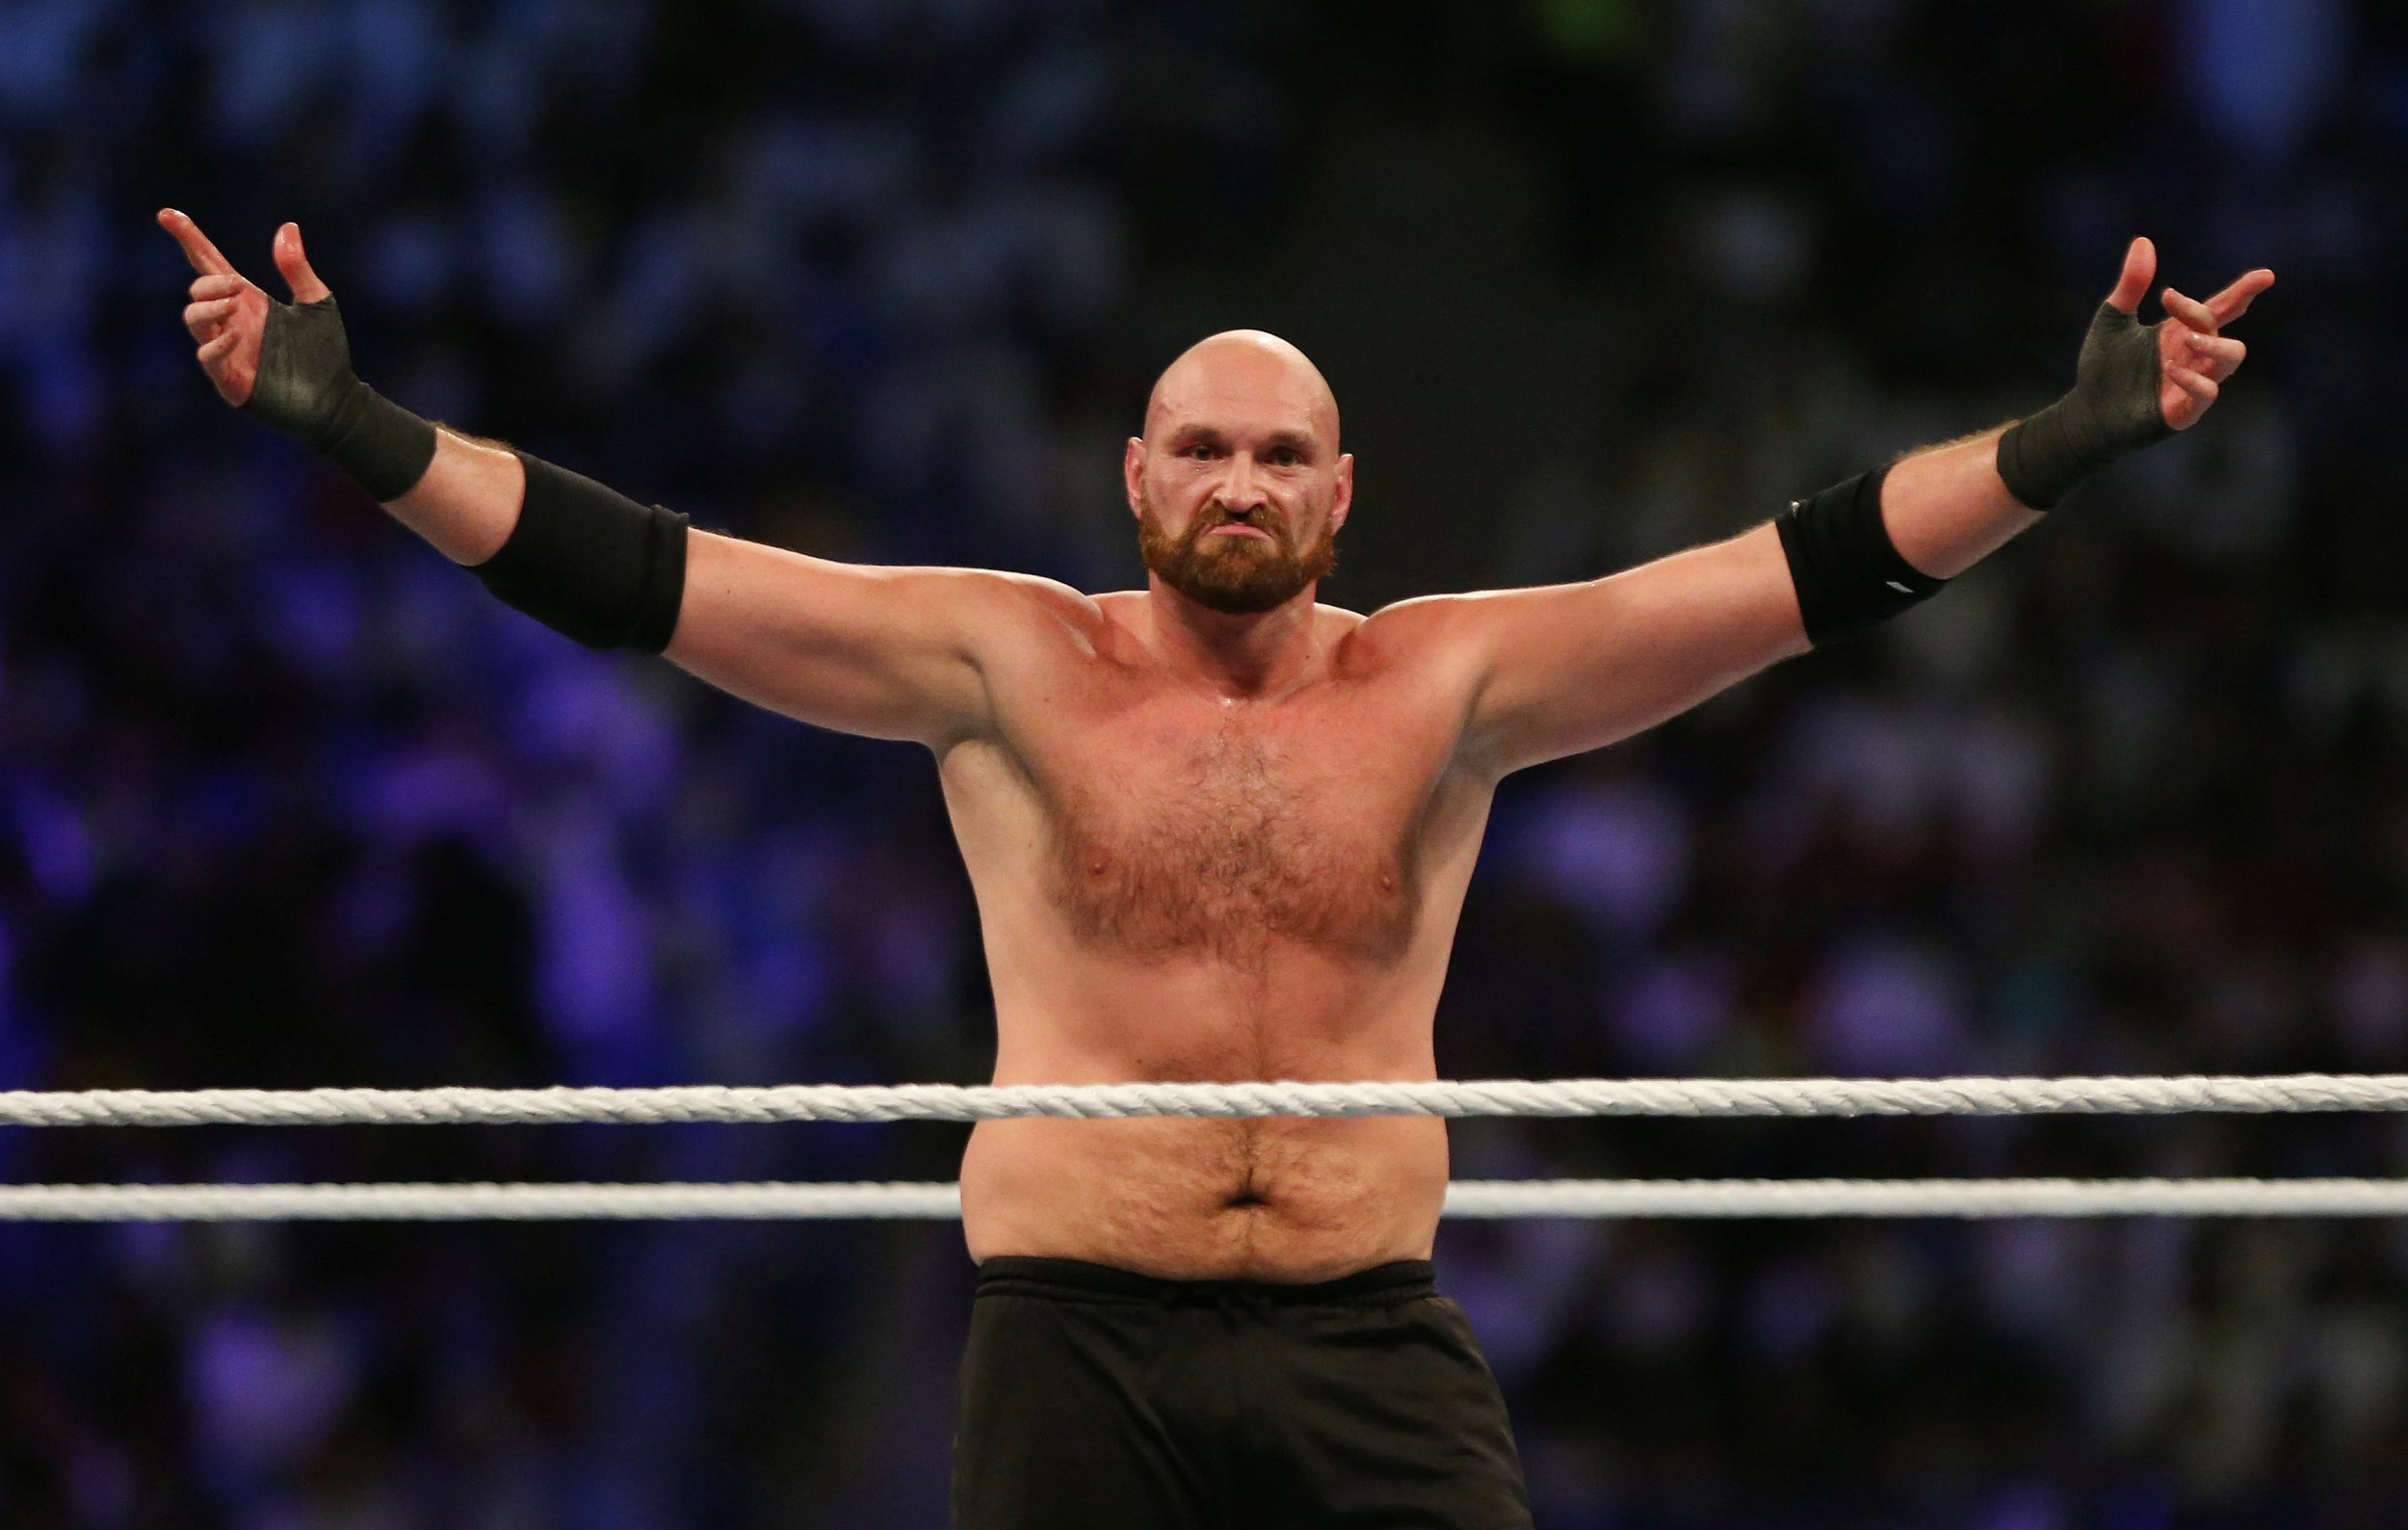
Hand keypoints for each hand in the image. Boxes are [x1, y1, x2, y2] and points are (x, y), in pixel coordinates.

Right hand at [157, 208, 332, 408]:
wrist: (336, 399)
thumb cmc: (326, 353)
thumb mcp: (317, 303)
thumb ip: (297, 268)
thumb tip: (288, 227)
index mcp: (248, 300)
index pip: (208, 263)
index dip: (189, 238)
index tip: (167, 213)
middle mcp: (232, 321)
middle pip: (198, 290)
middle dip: (211, 283)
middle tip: (239, 289)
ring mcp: (227, 350)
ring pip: (194, 319)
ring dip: (209, 307)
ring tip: (236, 304)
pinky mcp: (230, 379)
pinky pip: (207, 357)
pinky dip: (216, 344)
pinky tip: (235, 336)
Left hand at [2102, 236, 2275, 431]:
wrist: (2086, 412)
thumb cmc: (2103, 367)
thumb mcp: (2112, 320)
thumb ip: (2130, 285)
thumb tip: (2143, 241)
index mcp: (2180, 331)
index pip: (2222, 308)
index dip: (2244, 291)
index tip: (2263, 276)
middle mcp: (2192, 355)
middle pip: (2223, 329)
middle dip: (2204, 313)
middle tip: (2171, 302)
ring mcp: (2191, 383)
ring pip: (2230, 360)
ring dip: (2214, 346)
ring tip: (2186, 339)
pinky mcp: (2183, 410)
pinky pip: (2207, 394)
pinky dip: (2195, 379)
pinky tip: (2171, 368)